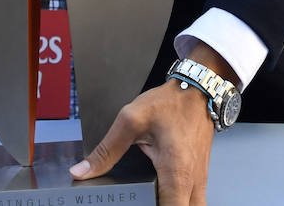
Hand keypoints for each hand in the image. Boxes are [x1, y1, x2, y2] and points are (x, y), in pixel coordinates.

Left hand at [70, 44, 224, 204]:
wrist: (197, 89)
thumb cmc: (170, 103)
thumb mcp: (132, 121)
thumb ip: (106, 151)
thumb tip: (82, 172)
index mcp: (176, 171)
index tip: (137, 204)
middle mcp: (193, 180)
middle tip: (141, 199)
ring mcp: (200, 180)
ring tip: (153, 198)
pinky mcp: (201, 176)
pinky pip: (194, 200)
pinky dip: (181, 202)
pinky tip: (164, 195)